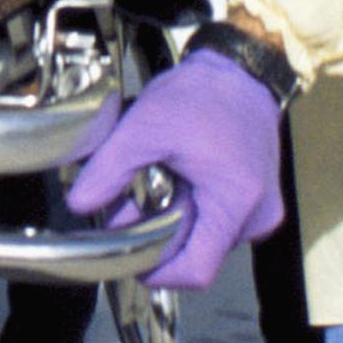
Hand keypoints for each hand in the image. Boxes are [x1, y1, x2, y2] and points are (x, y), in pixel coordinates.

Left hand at [60, 49, 288, 296]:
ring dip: (176, 222)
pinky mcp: (258, 200)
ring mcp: (261, 209)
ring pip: (206, 239)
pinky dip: (193, 210)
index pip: (195, 270)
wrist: (240, 70)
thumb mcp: (145, 127)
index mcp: (235, 202)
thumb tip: (81, 204)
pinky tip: (178, 181)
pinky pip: (219, 223)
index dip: (158, 272)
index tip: (133, 259)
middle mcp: (257, 215)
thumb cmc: (204, 94)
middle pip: (198, 253)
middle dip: (159, 236)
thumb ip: (109, 170)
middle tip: (133, 205)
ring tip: (157, 183)